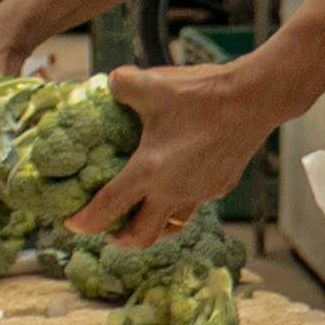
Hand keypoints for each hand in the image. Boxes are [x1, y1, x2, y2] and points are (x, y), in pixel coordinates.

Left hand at [66, 58, 280, 243]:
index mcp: (148, 171)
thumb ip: (121, 86)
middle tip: (109, 233)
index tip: (71, 224)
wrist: (253, 99)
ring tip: (144, 212)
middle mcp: (172, 191)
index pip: (107, 208)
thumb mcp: (150, 83)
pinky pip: (195, 202)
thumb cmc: (201, 94)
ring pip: (172, 224)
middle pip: (142, 237)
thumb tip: (109, 85)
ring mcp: (200, 193)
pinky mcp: (221, 186)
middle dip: (121, 240)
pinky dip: (181, 200)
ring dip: (153, 225)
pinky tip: (180, 179)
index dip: (84, 222)